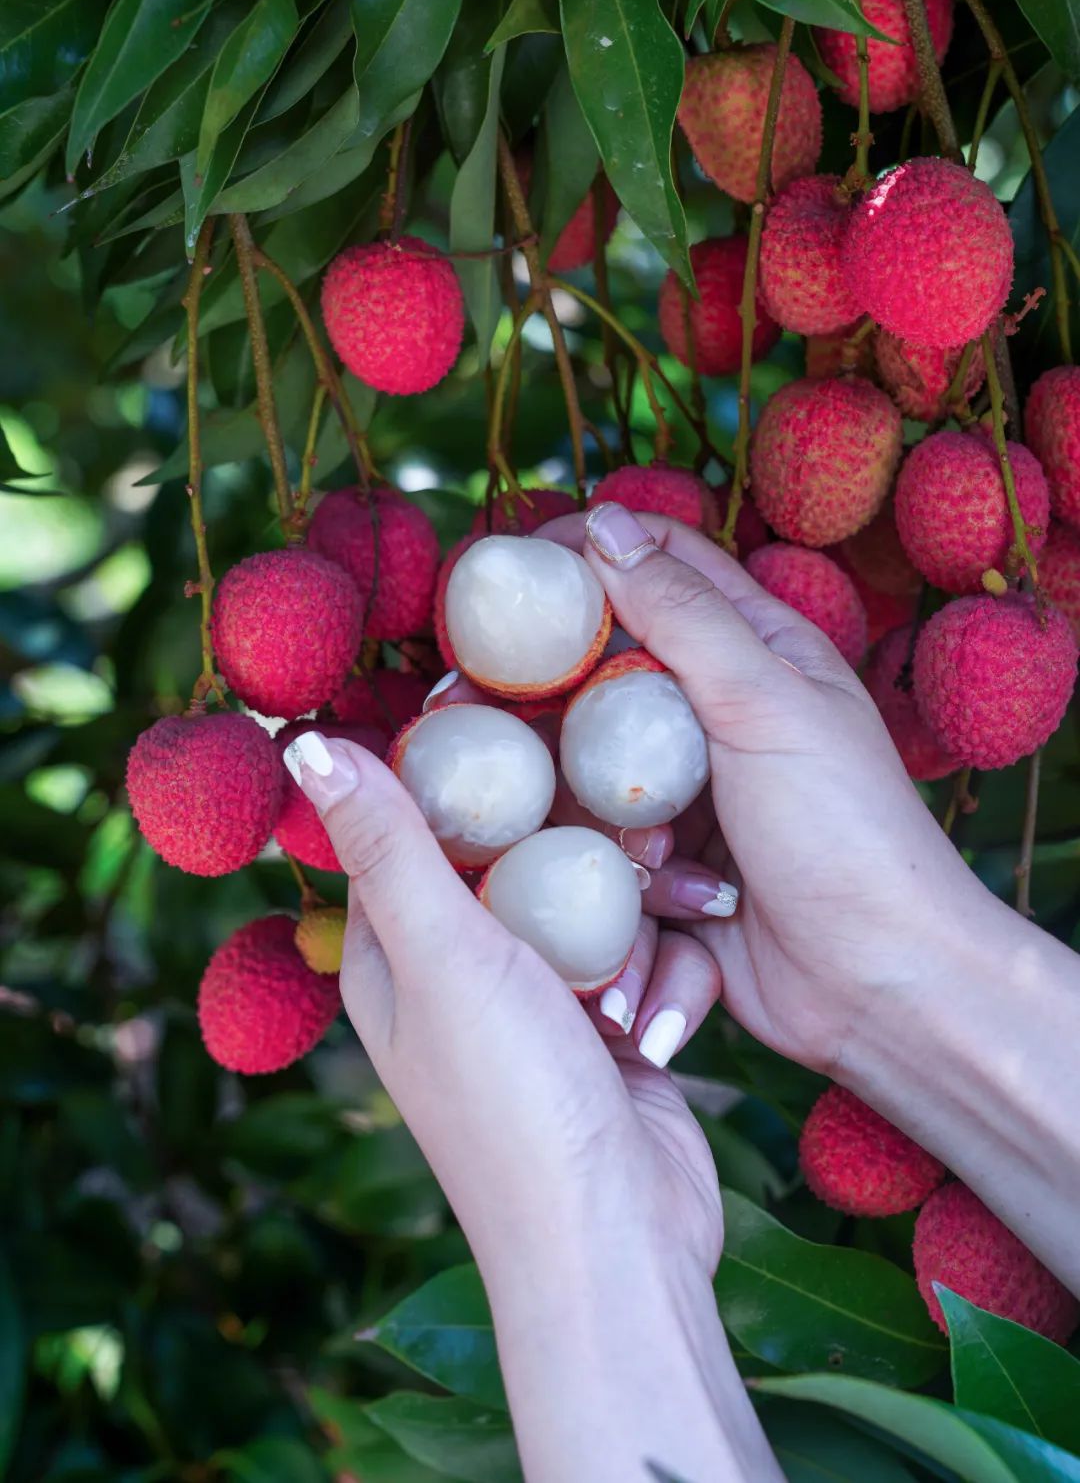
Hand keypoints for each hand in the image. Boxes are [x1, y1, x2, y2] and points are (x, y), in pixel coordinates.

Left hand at [284, 729, 722, 1275]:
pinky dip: (659, 979)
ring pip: (597, 896)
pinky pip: (646, 951)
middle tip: (621, 837)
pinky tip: (655, 1027)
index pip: (411, 826)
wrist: (621, 1241)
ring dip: (628, 931)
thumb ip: (390, 846)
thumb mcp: (443, 958)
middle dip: (574, 849)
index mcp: (396, 954)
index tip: (513, 708)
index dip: (456, 766)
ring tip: (623, 990)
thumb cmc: (512, 1106)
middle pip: (519, 851)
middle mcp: (463, 970)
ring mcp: (545, 997)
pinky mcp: (614, 1022)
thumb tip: (305, 743)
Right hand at [537, 503, 995, 1079]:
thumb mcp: (765, 703)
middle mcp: (716, 714)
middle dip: (549, 700)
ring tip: (652, 852)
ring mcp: (692, 794)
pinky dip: (631, 876)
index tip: (512, 570)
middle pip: (603, 673)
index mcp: (757, 651)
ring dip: (607, 814)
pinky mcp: (671, 869)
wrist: (885, 987)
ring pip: (591, 769)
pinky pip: (607, 849)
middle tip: (474, 710)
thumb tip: (606, 524)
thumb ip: (682, 615)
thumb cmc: (846, 830)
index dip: (587, 554)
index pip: (661, 567)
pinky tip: (673, 900)